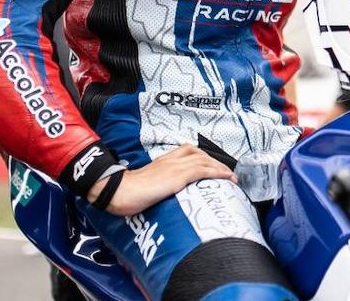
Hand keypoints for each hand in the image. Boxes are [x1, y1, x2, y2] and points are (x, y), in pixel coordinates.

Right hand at [88, 145, 235, 216]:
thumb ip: (159, 186)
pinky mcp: (177, 175)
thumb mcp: (147, 184)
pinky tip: (227, 177)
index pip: (189, 152)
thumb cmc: (127, 192)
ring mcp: (175, 166)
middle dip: (215, 161)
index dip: (204, 158)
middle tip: (227, 172)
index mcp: (163, 160)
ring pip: (204, 160)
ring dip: (220, 167)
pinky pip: (203, 170)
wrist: (118, 191)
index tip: (214, 166)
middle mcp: (171, 159)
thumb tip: (164, 196)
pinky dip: (217, 172)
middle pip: (200, 154)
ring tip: (231, 176)